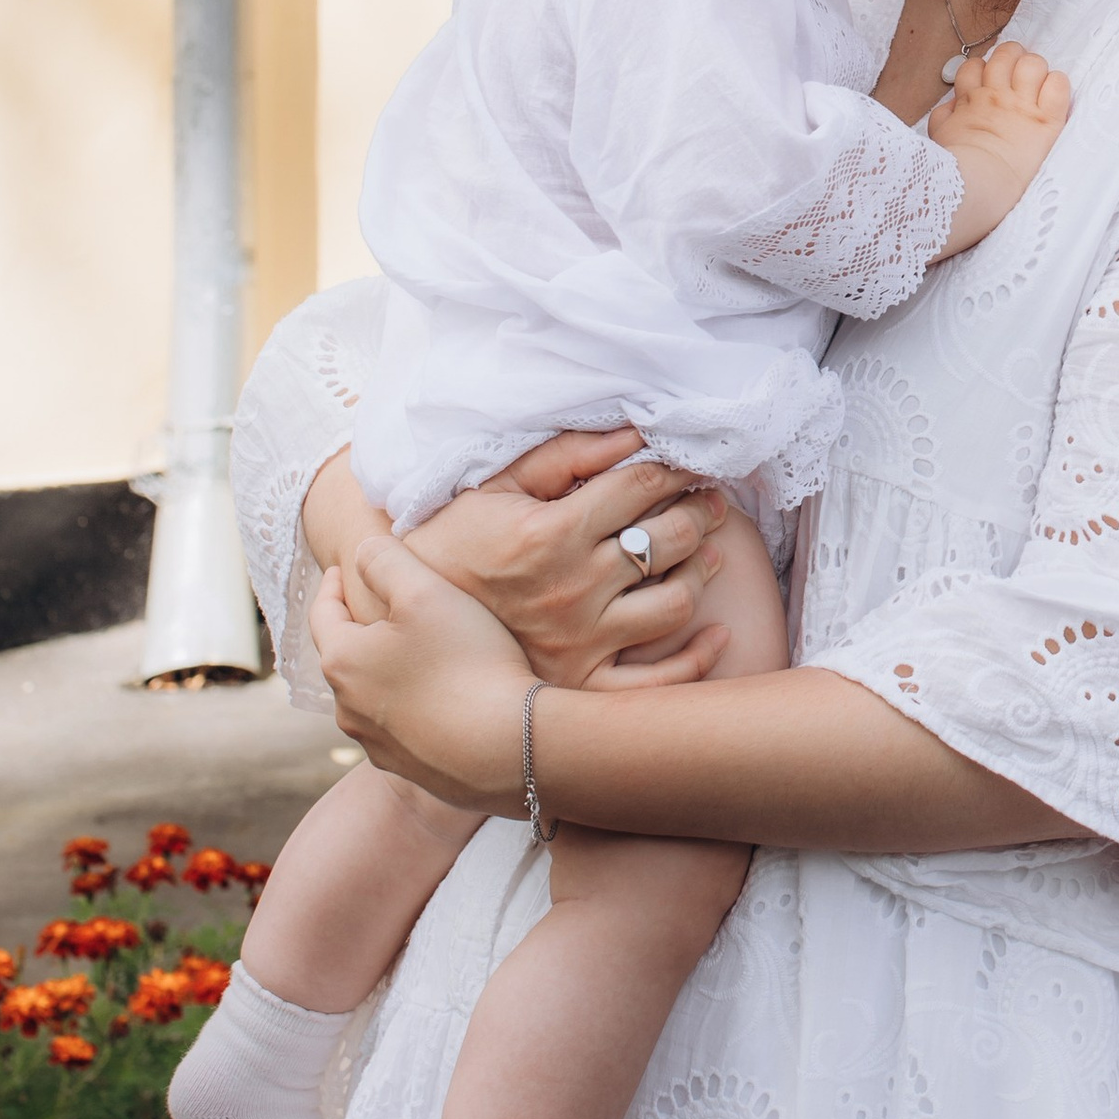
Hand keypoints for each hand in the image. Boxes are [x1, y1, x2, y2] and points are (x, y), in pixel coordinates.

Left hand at [312, 531, 540, 809]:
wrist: (507, 749)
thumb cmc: (465, 661)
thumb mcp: (424, 590)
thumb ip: (385, 560)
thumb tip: (361, 550)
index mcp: (342, 662)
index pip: (322, 614)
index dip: (333, 585)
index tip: (346, 568)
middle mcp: (348, 709)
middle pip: (346, 656)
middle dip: (360, 628)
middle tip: (382, 607)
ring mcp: (377, 745)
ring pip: (371, 695)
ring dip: (384, 670)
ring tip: (414, 651)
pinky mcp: (410, 769)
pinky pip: (402, 727)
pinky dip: (412, 705)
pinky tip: (442, 697)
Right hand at [400, 434, 732, 685]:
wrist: (403, 621)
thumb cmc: (454, 542)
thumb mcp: (498, 486)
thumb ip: (567, 454)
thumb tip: (637, 433)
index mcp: (551, 534)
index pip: (640, 488)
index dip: (675, 469)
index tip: (688, 463)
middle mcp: (572, 590)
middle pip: (668, 541)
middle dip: (698, 511)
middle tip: (707, 500)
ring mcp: (580, 642)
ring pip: (675, 603)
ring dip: (701, 570)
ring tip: (705, 551)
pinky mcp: (582, 684)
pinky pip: (657, 684)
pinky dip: (698, 658)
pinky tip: (715, 631)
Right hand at [927, 44, 1072, 258]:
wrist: (976, 184)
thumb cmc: (955, 169)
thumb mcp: (940, 137)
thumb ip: (945, 116)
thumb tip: (953, 104)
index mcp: (971, 100)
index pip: (976, 65)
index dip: (985, 69)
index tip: (990, 83)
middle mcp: (997, 96)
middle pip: (1006, 54)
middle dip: (1013, 59)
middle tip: (1018, 77)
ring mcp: (1022, 105)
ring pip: (1033, 63)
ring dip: (1036, 70)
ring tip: (1038, 86)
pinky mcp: (1046, 120)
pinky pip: (1058, 84)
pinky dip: (1057, 86)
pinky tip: (1052, 98)